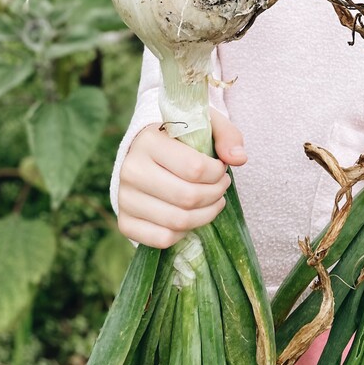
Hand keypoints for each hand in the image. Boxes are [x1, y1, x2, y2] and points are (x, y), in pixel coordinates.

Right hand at [116, 111, 246, 248]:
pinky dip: (185, 232)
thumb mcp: (206, 125)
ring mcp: (125, 198)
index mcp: (149, 141)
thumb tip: (239, 158)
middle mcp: (131, 170)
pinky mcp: (124, 222)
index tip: (222, 168)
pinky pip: (163, 238)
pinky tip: (192, 216)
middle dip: (215, 194)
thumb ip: (227, 136)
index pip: (195, 168)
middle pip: (187, 197)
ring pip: (178, 221)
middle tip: (222, 187)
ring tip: (214, 201)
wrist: (148, 154)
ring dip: (206, 215)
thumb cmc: (181, 139)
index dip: (217, 173)